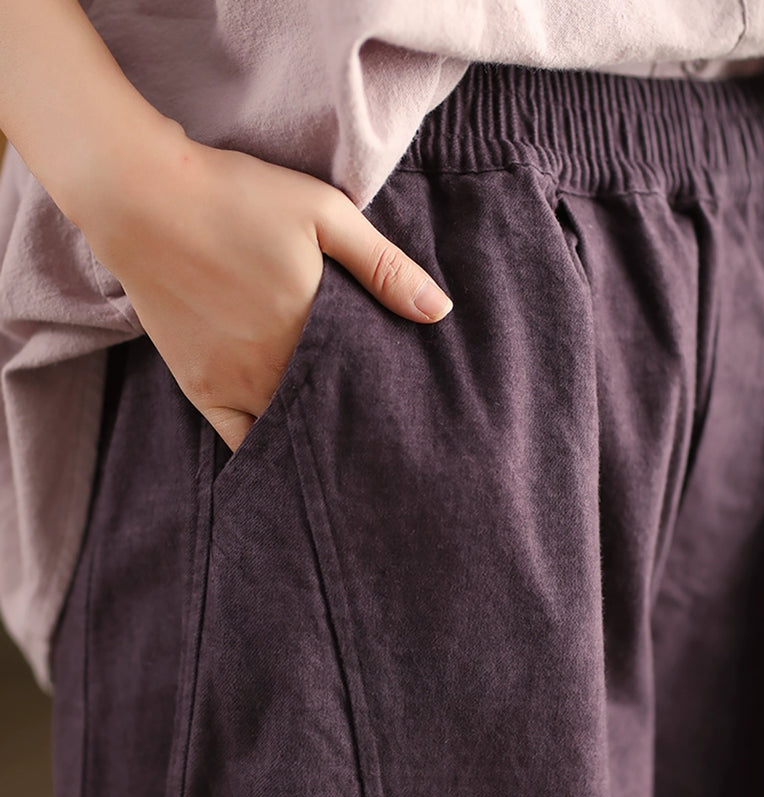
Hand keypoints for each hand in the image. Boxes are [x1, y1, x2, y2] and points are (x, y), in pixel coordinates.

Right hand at [75, 119, 453, 451]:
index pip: (363, 385)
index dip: (384, 397)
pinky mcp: (199, 386)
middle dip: (353, 419)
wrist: (141, 198)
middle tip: (378, 429)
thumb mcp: (325, 214)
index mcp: (312, 331)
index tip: (403, 404)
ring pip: (287, 431)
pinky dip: (262, 448)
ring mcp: (233, 383)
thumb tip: (440, 312)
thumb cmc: (237, 197)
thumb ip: (383, 266)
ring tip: (337, 440)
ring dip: (313, 434)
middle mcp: (275, 369)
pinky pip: (236, 438)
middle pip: (328, 412)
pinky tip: (282, 450)